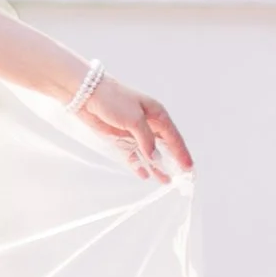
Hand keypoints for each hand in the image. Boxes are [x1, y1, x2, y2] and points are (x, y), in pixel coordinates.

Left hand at [77, 73, 192, 184]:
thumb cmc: (114, 100)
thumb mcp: (135, 119)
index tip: (189, 168)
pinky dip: (138, 164)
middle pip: (164, 146)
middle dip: (172, 161)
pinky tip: (144, 174)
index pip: (174, 137)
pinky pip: (132, 155)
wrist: (86, 94)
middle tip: (181, 178)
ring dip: (156, 167)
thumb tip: (156, 157)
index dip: (182, 153)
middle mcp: (147, 124)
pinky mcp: (120, 139)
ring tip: (165, 181)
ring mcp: (134, 133)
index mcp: (156, 114)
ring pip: (149, 154)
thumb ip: (147, 139)